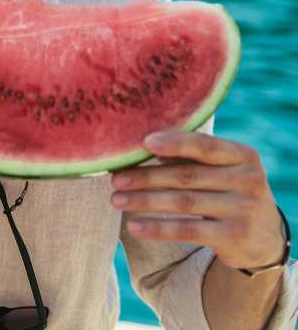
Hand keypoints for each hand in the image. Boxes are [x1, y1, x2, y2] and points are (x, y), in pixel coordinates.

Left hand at [112, 131, 286, 270]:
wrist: (263, 236)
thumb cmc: (227, 191)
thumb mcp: (221, 170)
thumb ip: (191, 157)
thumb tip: (141, 146)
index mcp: (243, 155)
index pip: (205, 146)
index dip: (174, 143)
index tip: (143, 142)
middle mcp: (248, 180)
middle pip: (187, 176)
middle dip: (146, 177)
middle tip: (115, 179)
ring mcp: (244, 209)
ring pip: (183, 202)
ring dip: (145, 201)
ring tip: (116, 200)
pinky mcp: (235, 236)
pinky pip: (188, 230)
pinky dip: (157, 228)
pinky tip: (134, 226)